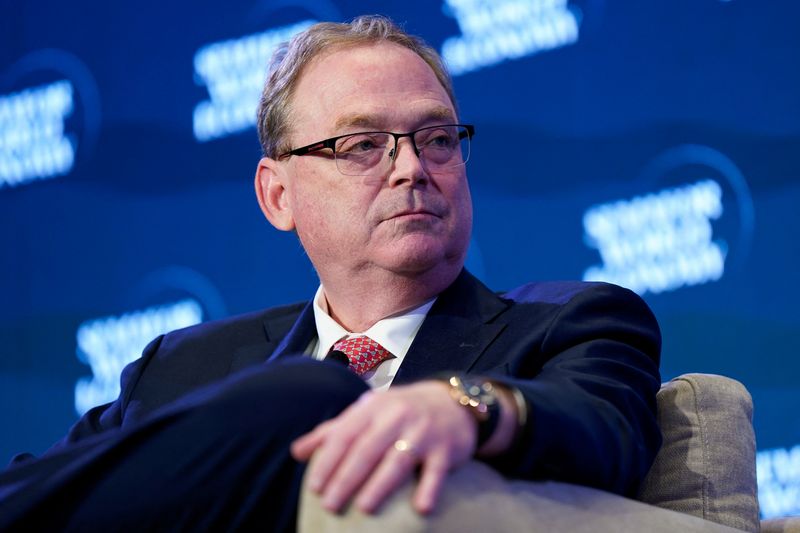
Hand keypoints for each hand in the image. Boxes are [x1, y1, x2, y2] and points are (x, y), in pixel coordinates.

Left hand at [290, 380, 476, 514]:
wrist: (452, 402)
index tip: (314, 487)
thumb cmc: (400, 412)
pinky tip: (421, 508)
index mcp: (372, 408)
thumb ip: (334, 431)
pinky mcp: (445, 448)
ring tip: (364, 508)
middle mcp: (396, 416)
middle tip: (330, 506)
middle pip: (367, 449)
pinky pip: (436, 470)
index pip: (345, 434)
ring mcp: (422, 432)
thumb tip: (297, 452)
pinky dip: (430, 488)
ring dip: (380, 484)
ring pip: (398, 460)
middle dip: (347, 478)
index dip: (328, 461)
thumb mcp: (368, 413)